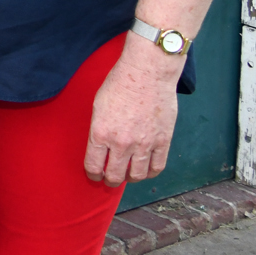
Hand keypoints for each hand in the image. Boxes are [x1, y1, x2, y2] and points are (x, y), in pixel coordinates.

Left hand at [85, 40, 180, 185]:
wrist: (147, 73)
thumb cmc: (119, 84)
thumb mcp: (97, 106)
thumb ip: (99, 129)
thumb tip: (101, 146)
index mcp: (101, 133)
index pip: (94, 166)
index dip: (93, 174)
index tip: (94, 175)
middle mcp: (122, 143)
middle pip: (115, 175)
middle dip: (110, 181)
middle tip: (109, 180)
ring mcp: (144, 144)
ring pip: (137, 175)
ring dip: (130, 179)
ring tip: (127, 176)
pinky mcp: (163, 141)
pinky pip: (157, 167)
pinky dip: (150, 173)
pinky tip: (145, 171)